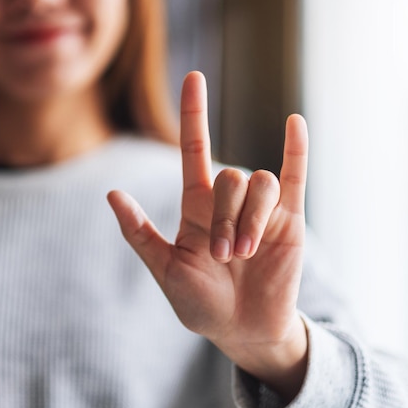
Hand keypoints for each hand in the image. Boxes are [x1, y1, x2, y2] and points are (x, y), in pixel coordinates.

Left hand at [107, 71, 308, 401]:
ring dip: (249, 219)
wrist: (242, 329)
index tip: (194, 77)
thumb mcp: (165, 269)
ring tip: (244, 254)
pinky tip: (294, 123)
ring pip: (257, 182)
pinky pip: (293, 176)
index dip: (195, 112)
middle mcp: (229, 201)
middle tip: (223, 256)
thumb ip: (140, 233)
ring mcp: (261, 208)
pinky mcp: (290, 219)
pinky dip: (296, 151)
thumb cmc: (201, 303)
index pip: (195, 147)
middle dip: (225, 218)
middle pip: (229, 177)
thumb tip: (111, 193)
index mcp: (197, 206)